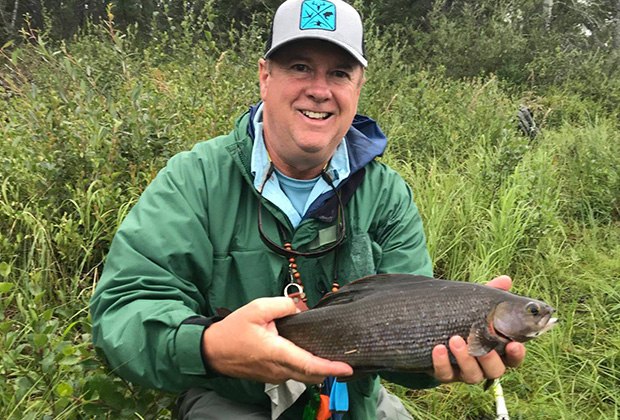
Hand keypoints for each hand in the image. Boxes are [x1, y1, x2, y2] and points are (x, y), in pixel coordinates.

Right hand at [203, 297, 352, 383]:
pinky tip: (306, 353)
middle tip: (343, 358)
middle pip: (311, 375)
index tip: (347, 368)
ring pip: (302, 376)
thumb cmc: (232, 330)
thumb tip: (300, 308)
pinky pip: (292, 374)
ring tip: (327, 353)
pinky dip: (304, 367)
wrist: (212, 350)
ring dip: (316, 368)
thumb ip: (283, 305)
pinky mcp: (270, 377)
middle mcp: (278, 369)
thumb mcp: (257, 308)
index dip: (331, 368)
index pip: (310, 365)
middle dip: (329, 369)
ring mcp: (274, 376)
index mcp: (277, 353)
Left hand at [431, 275, 525, 383]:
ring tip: (454, 339)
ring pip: (472, 375)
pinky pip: (445, 375)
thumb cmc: (463, 319)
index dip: (516, 354)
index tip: (514, 344)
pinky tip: (438, 348)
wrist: (432, 331)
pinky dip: (441, 363)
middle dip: (488, 358)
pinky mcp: (445, 374)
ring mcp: (464, 372)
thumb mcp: (476, 306)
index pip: (513, 358)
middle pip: (495, 370)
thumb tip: (505, 279)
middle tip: (476, 339)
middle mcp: (483, 365)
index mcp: (496, 351)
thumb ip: (491, 295)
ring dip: (464, 358)